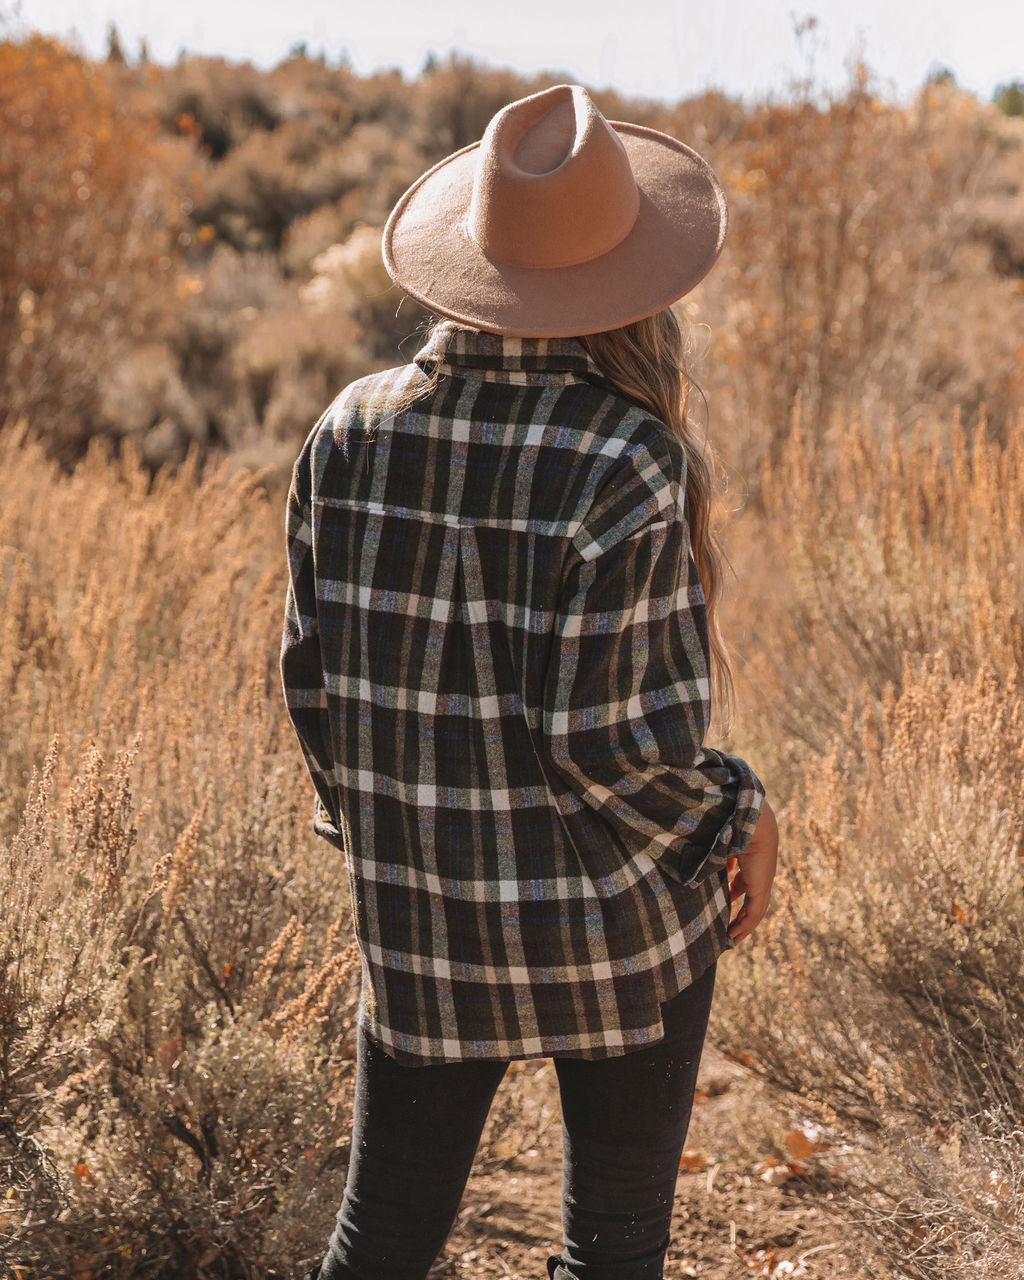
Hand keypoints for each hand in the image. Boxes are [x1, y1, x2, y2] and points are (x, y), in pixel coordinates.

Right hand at [727, 799, 777, 944]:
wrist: (750, 823)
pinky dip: (743, 926)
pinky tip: (732, 936)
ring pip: (754, 911)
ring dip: (742, 925)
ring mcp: (762, 882)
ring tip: (730, 938)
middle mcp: (759, 873)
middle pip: (751, 899)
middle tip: (728, 927)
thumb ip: (713, 858)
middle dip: (740, 913)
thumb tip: (696, 870)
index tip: (725, 898)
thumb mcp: (718, 846)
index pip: (744, 881)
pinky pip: (753, 914)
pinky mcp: (761, 889)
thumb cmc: (730, 827)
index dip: (734, 891)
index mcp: (750, 860)